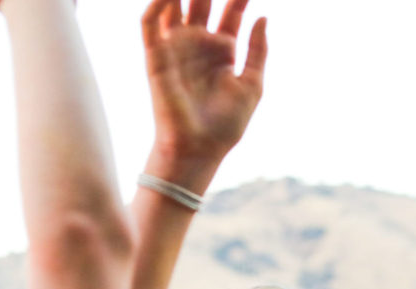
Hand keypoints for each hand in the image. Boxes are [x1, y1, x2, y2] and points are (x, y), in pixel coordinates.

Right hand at [142, 0, 266, 164]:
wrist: (198, 147)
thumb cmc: (226, 124)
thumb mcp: (252, 85)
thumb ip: (258, 50)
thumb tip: (264, 16)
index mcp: (223, 52)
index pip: (231, 13)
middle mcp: (198, 45)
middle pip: (203, 2)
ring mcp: (176, 47)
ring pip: (176, 5)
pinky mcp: (155, 55)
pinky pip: (151, 21)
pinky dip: (158, 3)